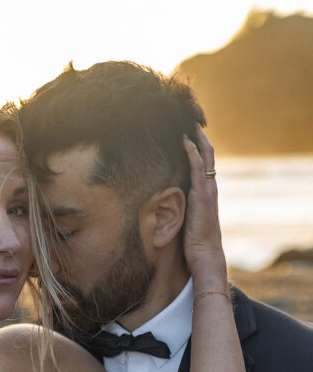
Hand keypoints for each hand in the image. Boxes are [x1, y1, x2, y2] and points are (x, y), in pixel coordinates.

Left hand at [182, 129, 226, 287]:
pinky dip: (192, 152)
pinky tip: (185, 140)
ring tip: (187, 120)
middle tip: (189, 117)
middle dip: (199, 133)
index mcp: (206, 191)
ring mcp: (207, 190)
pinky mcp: (202, 195)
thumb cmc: (193, 240)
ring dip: (196, 136)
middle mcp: (209, 186)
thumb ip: (179, 206)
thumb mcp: (185, 218)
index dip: (198, 144)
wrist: (204, 254)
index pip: (204, 161)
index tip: (187, 128)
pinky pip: (197, 168)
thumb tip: (162, 201)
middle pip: (207, 152)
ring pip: (205, 155)